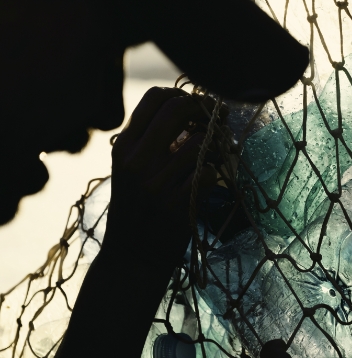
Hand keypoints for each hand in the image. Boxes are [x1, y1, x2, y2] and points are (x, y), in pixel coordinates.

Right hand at [28, 88, 227, 357]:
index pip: (154, 98)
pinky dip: (219, 169)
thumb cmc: (136, 213)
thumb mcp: (130, 173)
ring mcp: (156, 183)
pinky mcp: (177, 205)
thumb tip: (193, 112)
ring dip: (217, 143)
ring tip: (220, 152)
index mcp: (123, 148)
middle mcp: (136, 160)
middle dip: (205, 109)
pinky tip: (217, 175)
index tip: (198, 106)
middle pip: (178, 108)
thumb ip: (152, 143)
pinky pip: (209, 172)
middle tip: (219, 119)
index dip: (183, 95)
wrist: (131, 260)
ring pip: (200, 141)